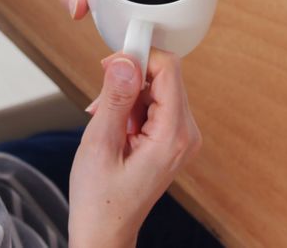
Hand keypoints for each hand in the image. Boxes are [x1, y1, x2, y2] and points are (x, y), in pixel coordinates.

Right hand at [68, 50, 201, 247]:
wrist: (105, 231)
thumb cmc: (100, 199)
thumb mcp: (100, 143)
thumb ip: (115, 98)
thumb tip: (125, 61)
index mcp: (173, 136)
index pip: (169, 70)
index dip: (139, 57)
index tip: (111, 63)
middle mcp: (186, 135)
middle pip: (164, 78)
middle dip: (128, 81)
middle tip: (101, 104)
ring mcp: (181, 139)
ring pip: (156, 90)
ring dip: (126, 96)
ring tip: (105, 123)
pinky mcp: (172, 141)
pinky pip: (154, 106)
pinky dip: (131, 108)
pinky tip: (114, 128)